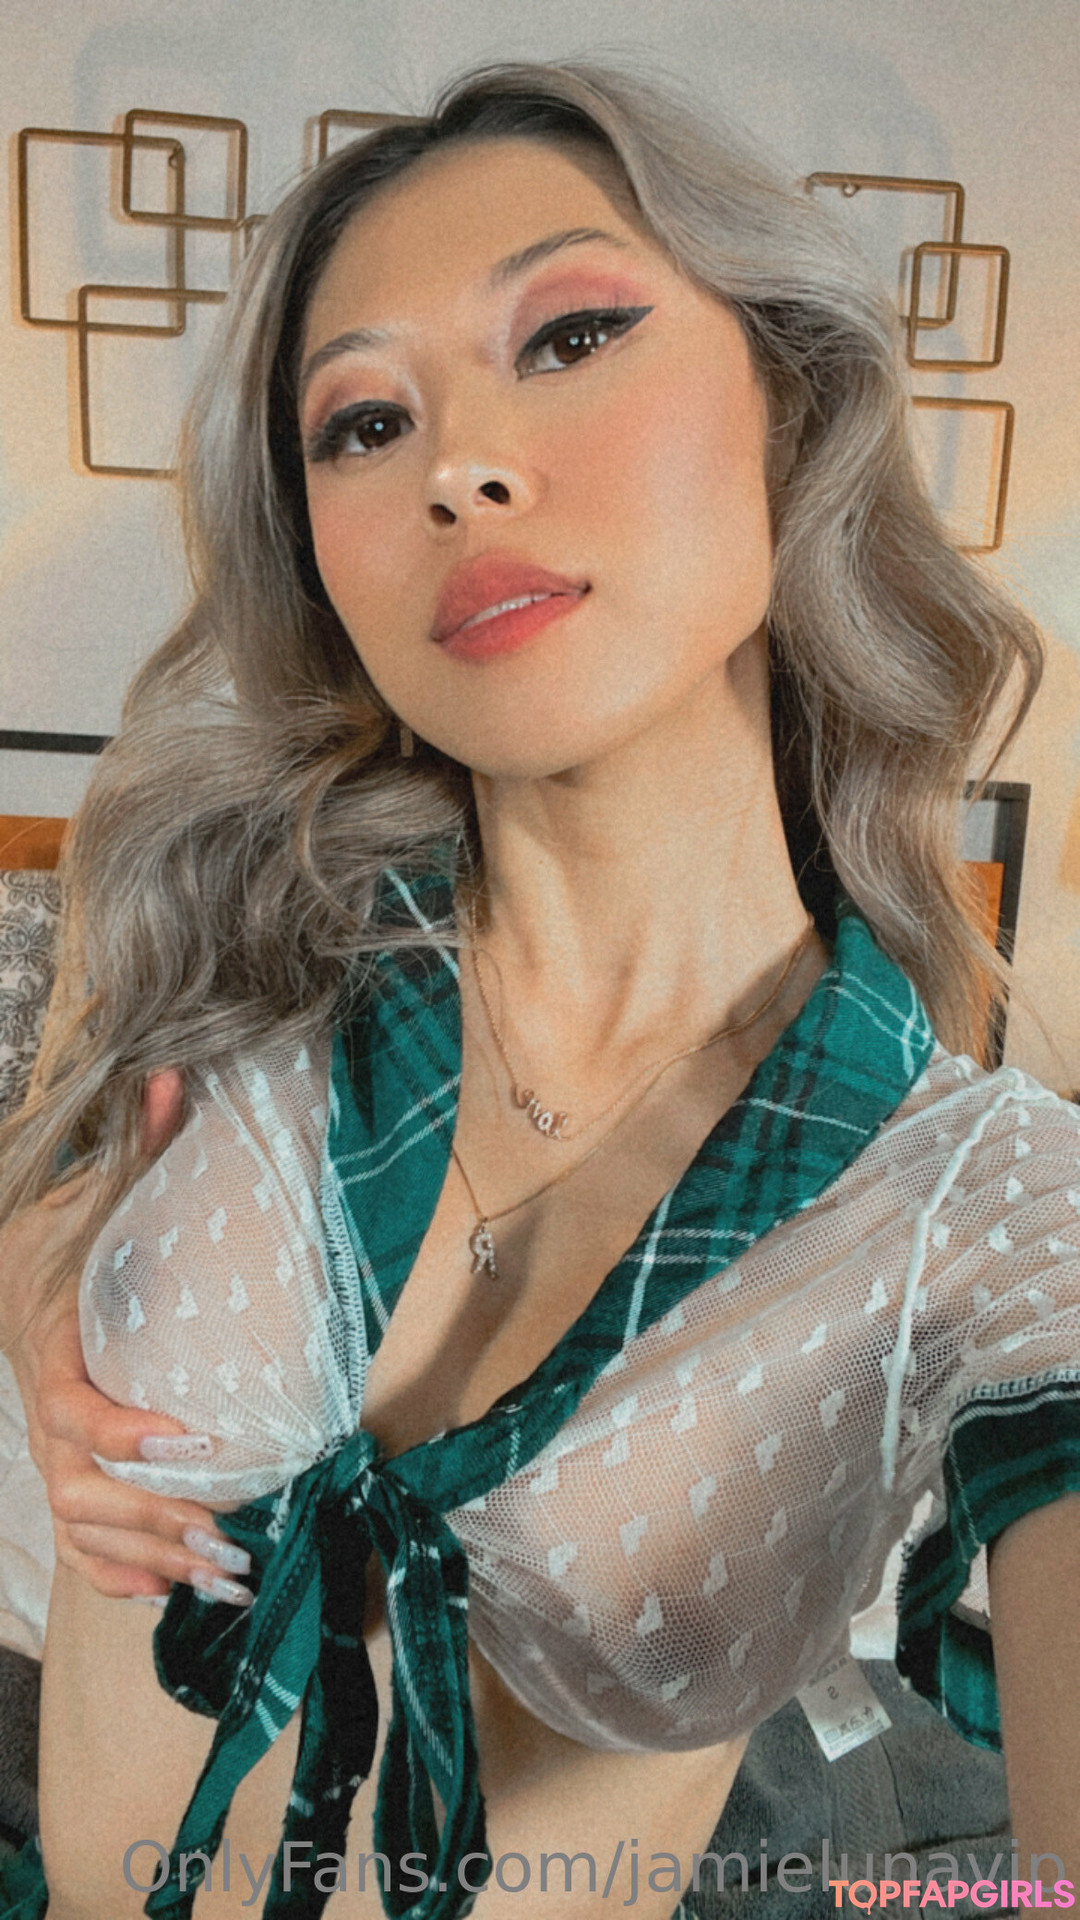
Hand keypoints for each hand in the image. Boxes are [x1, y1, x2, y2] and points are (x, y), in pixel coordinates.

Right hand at [2, 1071, 252, 1604]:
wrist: (12, 1271)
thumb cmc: (65, 1233)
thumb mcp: (93, 1188)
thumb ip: (140, 1142)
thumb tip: (176, 1071)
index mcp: (49, 1344)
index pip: (71, 1405)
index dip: (121, 1429)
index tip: (190, 1440)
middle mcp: (43, 1409)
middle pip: (79, 1485)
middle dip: (152, 1516)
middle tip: (227, 1534)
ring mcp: (48, 1450)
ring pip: (83, 1523)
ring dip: (149, 1554)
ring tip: (222, 1571)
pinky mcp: (63, 1471)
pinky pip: (76, 1542)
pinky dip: (115, 1573)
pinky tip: (166, 1593)